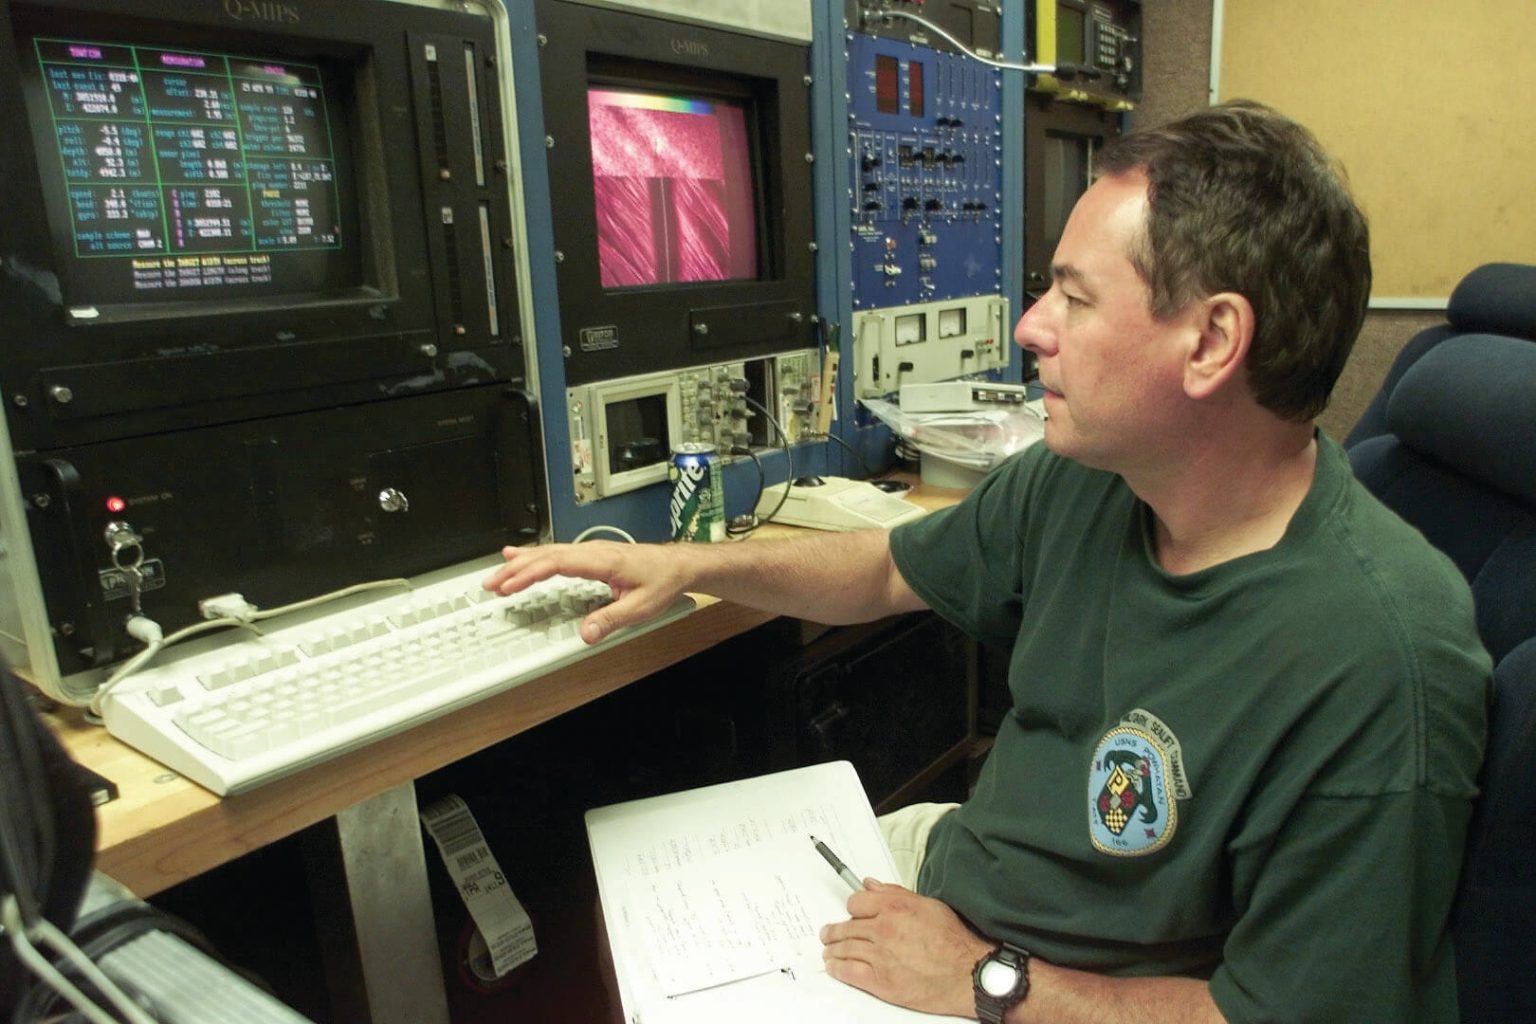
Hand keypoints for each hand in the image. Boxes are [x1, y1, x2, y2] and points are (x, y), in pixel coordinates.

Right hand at [482, 541, 689, 643]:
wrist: (680, 565)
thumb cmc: (664, 580)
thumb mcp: (642, 606)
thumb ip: (612, 620)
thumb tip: (586, 634)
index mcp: (602, 560)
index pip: (556, 564)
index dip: (529, 573)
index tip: (509, 584)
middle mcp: (594, 551)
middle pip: (546, 556)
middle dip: (515, 569)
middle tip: (491, 584)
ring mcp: (592, 551)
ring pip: (549, 552)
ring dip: (522, 562)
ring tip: (498, 573)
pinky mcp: (592, 555)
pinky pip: (558, 553)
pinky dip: (536, 557)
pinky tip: (523, 557)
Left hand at [819, 879, 991, 1016]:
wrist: (968, 974)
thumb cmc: (954, 940)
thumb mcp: (928, 905)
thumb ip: (896, 893)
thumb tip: (870, 884)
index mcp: (895, 906)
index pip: (856, 902)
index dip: (853, 908)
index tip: (851, 913)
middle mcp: (884, 928)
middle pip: (847, 926)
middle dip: (835, 930)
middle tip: (828, 933)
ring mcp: (880, 956)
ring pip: (844, 948)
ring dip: (833, 949)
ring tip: (828, 950)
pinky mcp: (881, 981)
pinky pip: (849, 972)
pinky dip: (837, 968)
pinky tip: (833, 966)